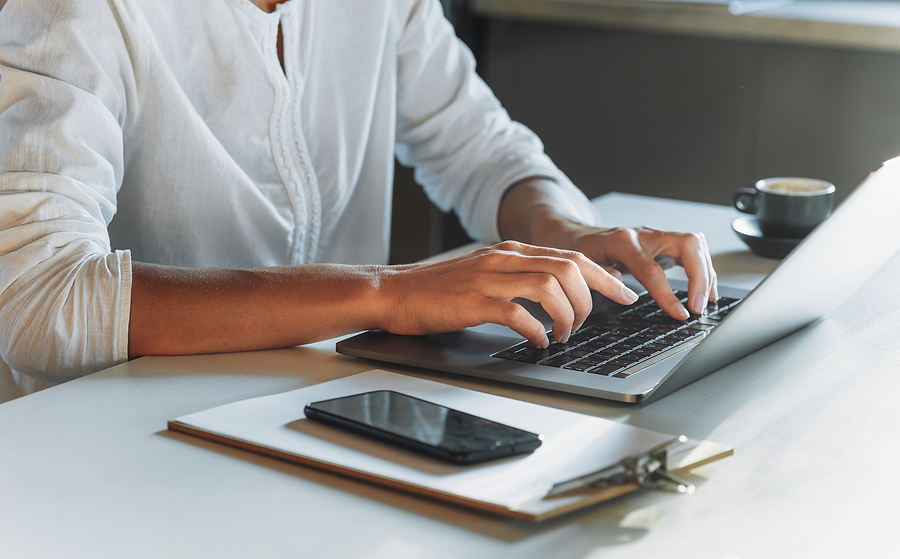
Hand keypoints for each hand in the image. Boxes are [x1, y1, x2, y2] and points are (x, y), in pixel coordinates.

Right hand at [375, 241, 639, 347]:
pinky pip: (518, 313)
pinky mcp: (474, 302)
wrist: (394, 292)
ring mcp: (489, 278)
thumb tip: (555, 293)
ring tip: (563, 335)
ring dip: (567, 315)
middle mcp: (504, 259)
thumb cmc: (438, 290)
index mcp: (509, 251)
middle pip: (568, 268)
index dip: (604, 277)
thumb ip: (517, 276)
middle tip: (591, 322)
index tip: (624, 294)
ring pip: (550, 287)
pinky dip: (536, 329)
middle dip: (592, 297)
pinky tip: (538, 341)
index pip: (570, 256)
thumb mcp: (484, 273)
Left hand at [562, 224, 717, 318]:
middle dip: (700, 276)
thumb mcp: (579, 266)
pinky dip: (703, 269)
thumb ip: (599, 278)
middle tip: (699, 307)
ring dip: (706, 272)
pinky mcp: (663, 242)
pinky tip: (706, 290)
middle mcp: (644, 235)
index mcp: (622, 242)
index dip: (668, 293)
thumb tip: (624, 292)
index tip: (680, 314)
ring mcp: (656, 236)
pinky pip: (692, 251)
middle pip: (686, 245)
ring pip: (695, 244)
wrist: (576, 235)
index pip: (652, 268)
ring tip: (706, 301)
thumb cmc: (577, 252)